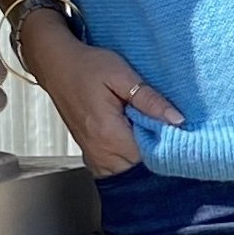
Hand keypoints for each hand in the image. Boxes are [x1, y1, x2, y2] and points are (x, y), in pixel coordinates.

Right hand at [20, 14, 183, 175]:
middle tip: (154, 121)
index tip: (170, 125)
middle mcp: (99, 150)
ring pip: (127, 170)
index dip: (165, 141)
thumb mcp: (122, 75)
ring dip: (138, 153)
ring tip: (139, 126)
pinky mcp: (89, 153)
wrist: (57, 64)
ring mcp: (92, 154)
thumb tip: (177, 119)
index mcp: (108, 133)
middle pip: (139, 166)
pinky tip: (128, 135)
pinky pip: (113, 168)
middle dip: (152, 148)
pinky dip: (124, 157)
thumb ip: (150, 100)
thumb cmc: (87, 66)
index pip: (150, 155)